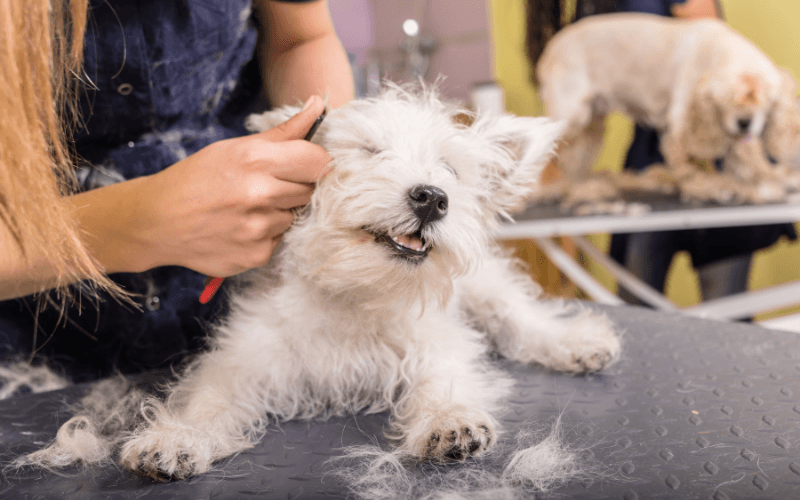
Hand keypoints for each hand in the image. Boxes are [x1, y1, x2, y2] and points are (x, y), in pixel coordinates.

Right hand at [72, 96, 328, 276]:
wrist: (156, 221)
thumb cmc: (198, 178)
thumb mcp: (235, 147)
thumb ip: (284, 132)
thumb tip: (318, 104)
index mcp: (256, 160)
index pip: (319, 161)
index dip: (313, 162)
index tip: (301, 164)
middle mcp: (260, 194)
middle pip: (310, 190)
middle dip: (294, 186)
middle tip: (264, 186)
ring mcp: (259, 228)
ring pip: (295, 216)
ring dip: (279, 212)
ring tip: (247, 207)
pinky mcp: (256, 255)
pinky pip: (279, 240)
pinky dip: (265, 234)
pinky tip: (240, 227)